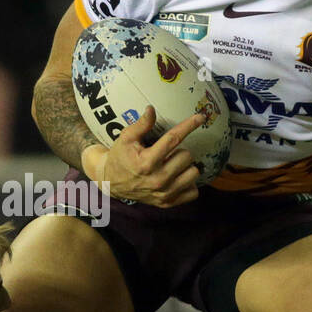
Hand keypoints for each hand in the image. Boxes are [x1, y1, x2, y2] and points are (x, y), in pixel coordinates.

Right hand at [87, 105, 204, 206]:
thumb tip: (151, 109)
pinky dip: (189, 184)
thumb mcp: (126, 138)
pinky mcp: (168, 203)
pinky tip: (178, 178)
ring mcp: (164, 193)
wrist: (111, 183)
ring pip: (193, 173)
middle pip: (187, 156)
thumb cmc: (121, 157)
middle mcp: (157, 179)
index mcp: (146, 162)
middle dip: (181, 150)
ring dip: (186, 166)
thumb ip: (141, 124)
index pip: (173, 139)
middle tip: (170, 152)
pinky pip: (193, 192)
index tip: (200, 118)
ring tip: (174, 164)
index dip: (189, 126)